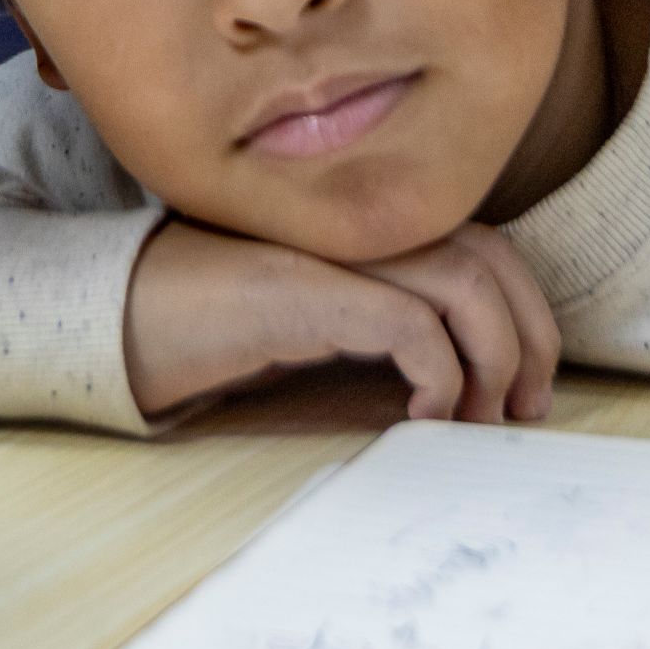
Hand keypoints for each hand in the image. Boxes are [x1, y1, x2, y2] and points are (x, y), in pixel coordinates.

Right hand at [121, 220, 558, 424]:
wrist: (118, 319)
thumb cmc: (215, 325)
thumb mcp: (318, 322)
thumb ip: (381, 325)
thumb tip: (464, 383)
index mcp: (366, 227)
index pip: (484, 245)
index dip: (526, 311)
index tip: (529, 384)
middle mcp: (357, 227)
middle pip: (489, 258)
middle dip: (530, 336)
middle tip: (528, 409)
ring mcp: (330, 252)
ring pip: (463, 284)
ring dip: (494, 359)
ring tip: (482, 421)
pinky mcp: (304, 290)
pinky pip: (408, 324)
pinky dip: (437, 374)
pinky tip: (422, 417)